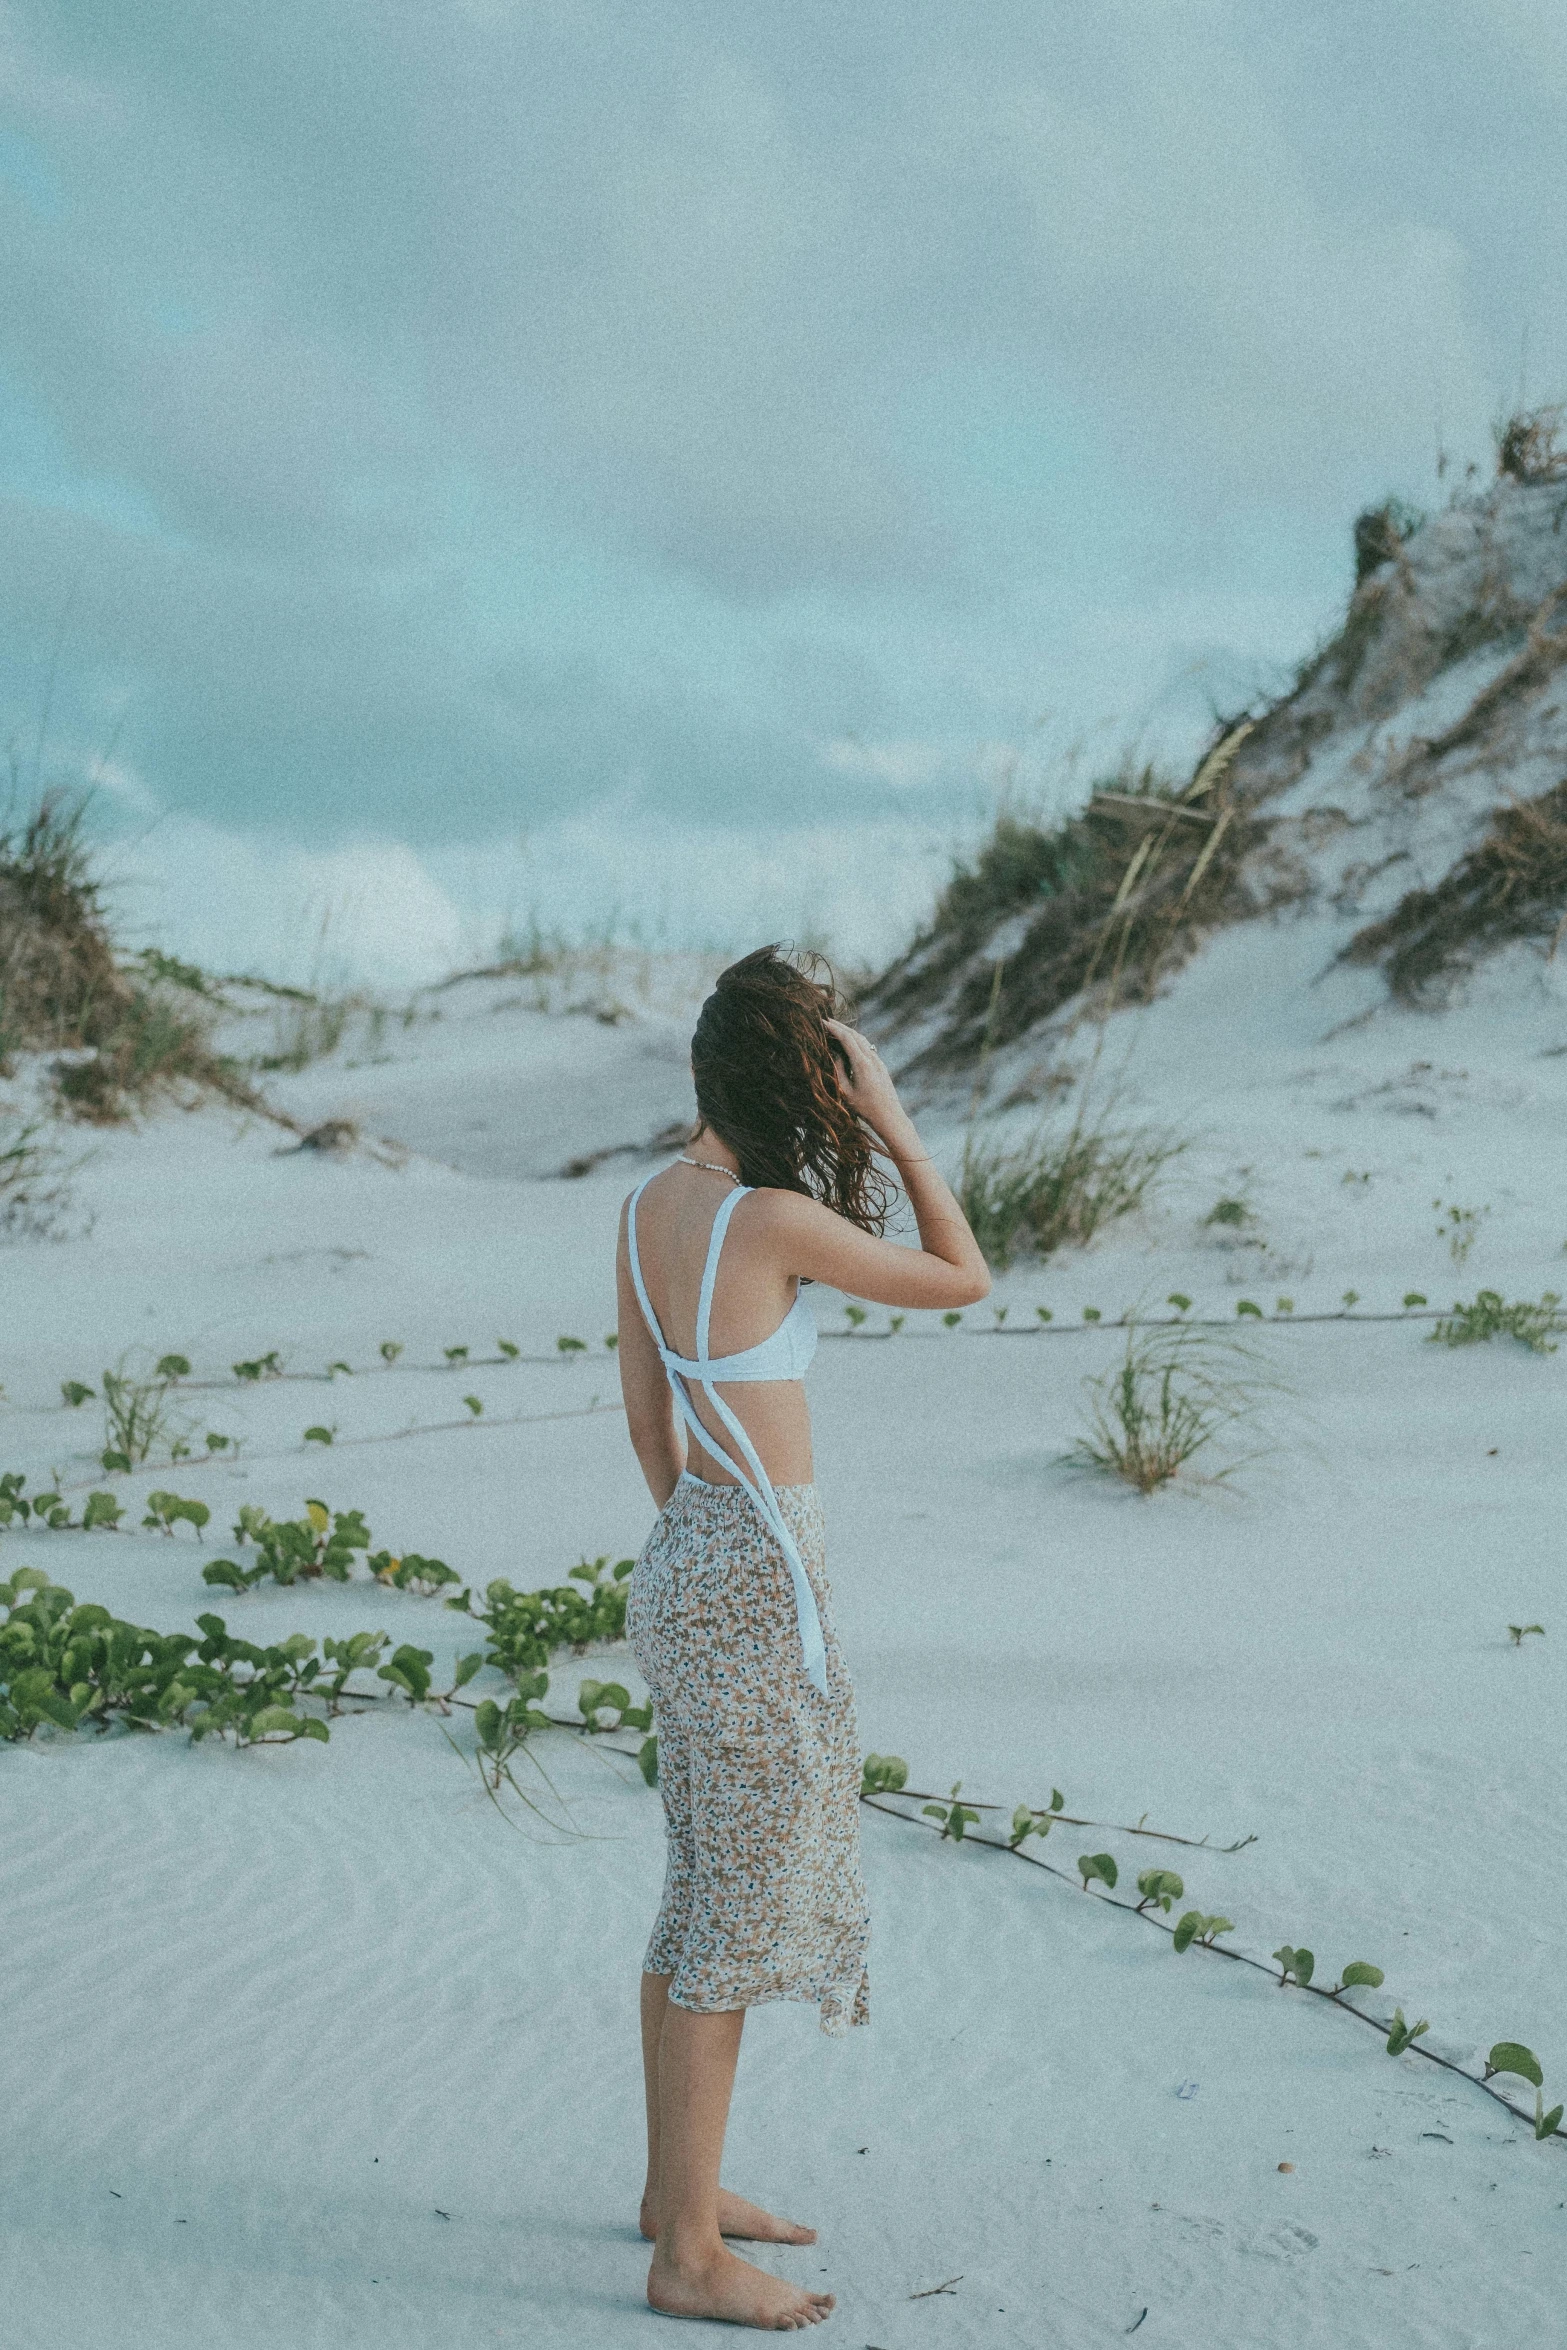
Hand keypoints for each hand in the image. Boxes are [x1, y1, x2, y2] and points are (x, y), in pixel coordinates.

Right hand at [825, 1020, 914, 1147]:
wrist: (890, 1117)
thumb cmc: (865, 1108)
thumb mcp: (846, 1091)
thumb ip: (839, 1070)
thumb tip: (835, 1054)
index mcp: (862, 1063)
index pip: (846, 1038)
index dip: (834, 1028)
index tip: (822, 1022)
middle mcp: (872, 1059)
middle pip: (855, 1035)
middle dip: (840, 1026)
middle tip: (826, 1020)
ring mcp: (878, 1061)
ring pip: (863, 1040)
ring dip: (849, 1032)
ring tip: (836, 1028)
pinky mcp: (881, 1066)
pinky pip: (867, 1048)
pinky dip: (856, 1041)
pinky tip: (850, 1043)